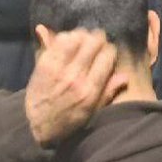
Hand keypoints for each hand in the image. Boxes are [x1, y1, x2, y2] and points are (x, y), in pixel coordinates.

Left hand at [25, 29, 127, 145]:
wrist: (36, 125)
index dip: (110, 51)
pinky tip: (68, 43)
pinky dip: (67, 37)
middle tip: (96, 44)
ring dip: (83, 36)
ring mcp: (59, 68)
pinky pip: (59, 39)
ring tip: (82, 42)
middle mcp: (76, 76)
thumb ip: (108, 92)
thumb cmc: (68, 121)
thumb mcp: (91, 113)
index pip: (107, 56)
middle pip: (94, 42)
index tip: (107, 53)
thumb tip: (125, 77)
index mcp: (90, 90)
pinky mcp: (45, 62)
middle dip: (98, 40)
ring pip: (77, 36)